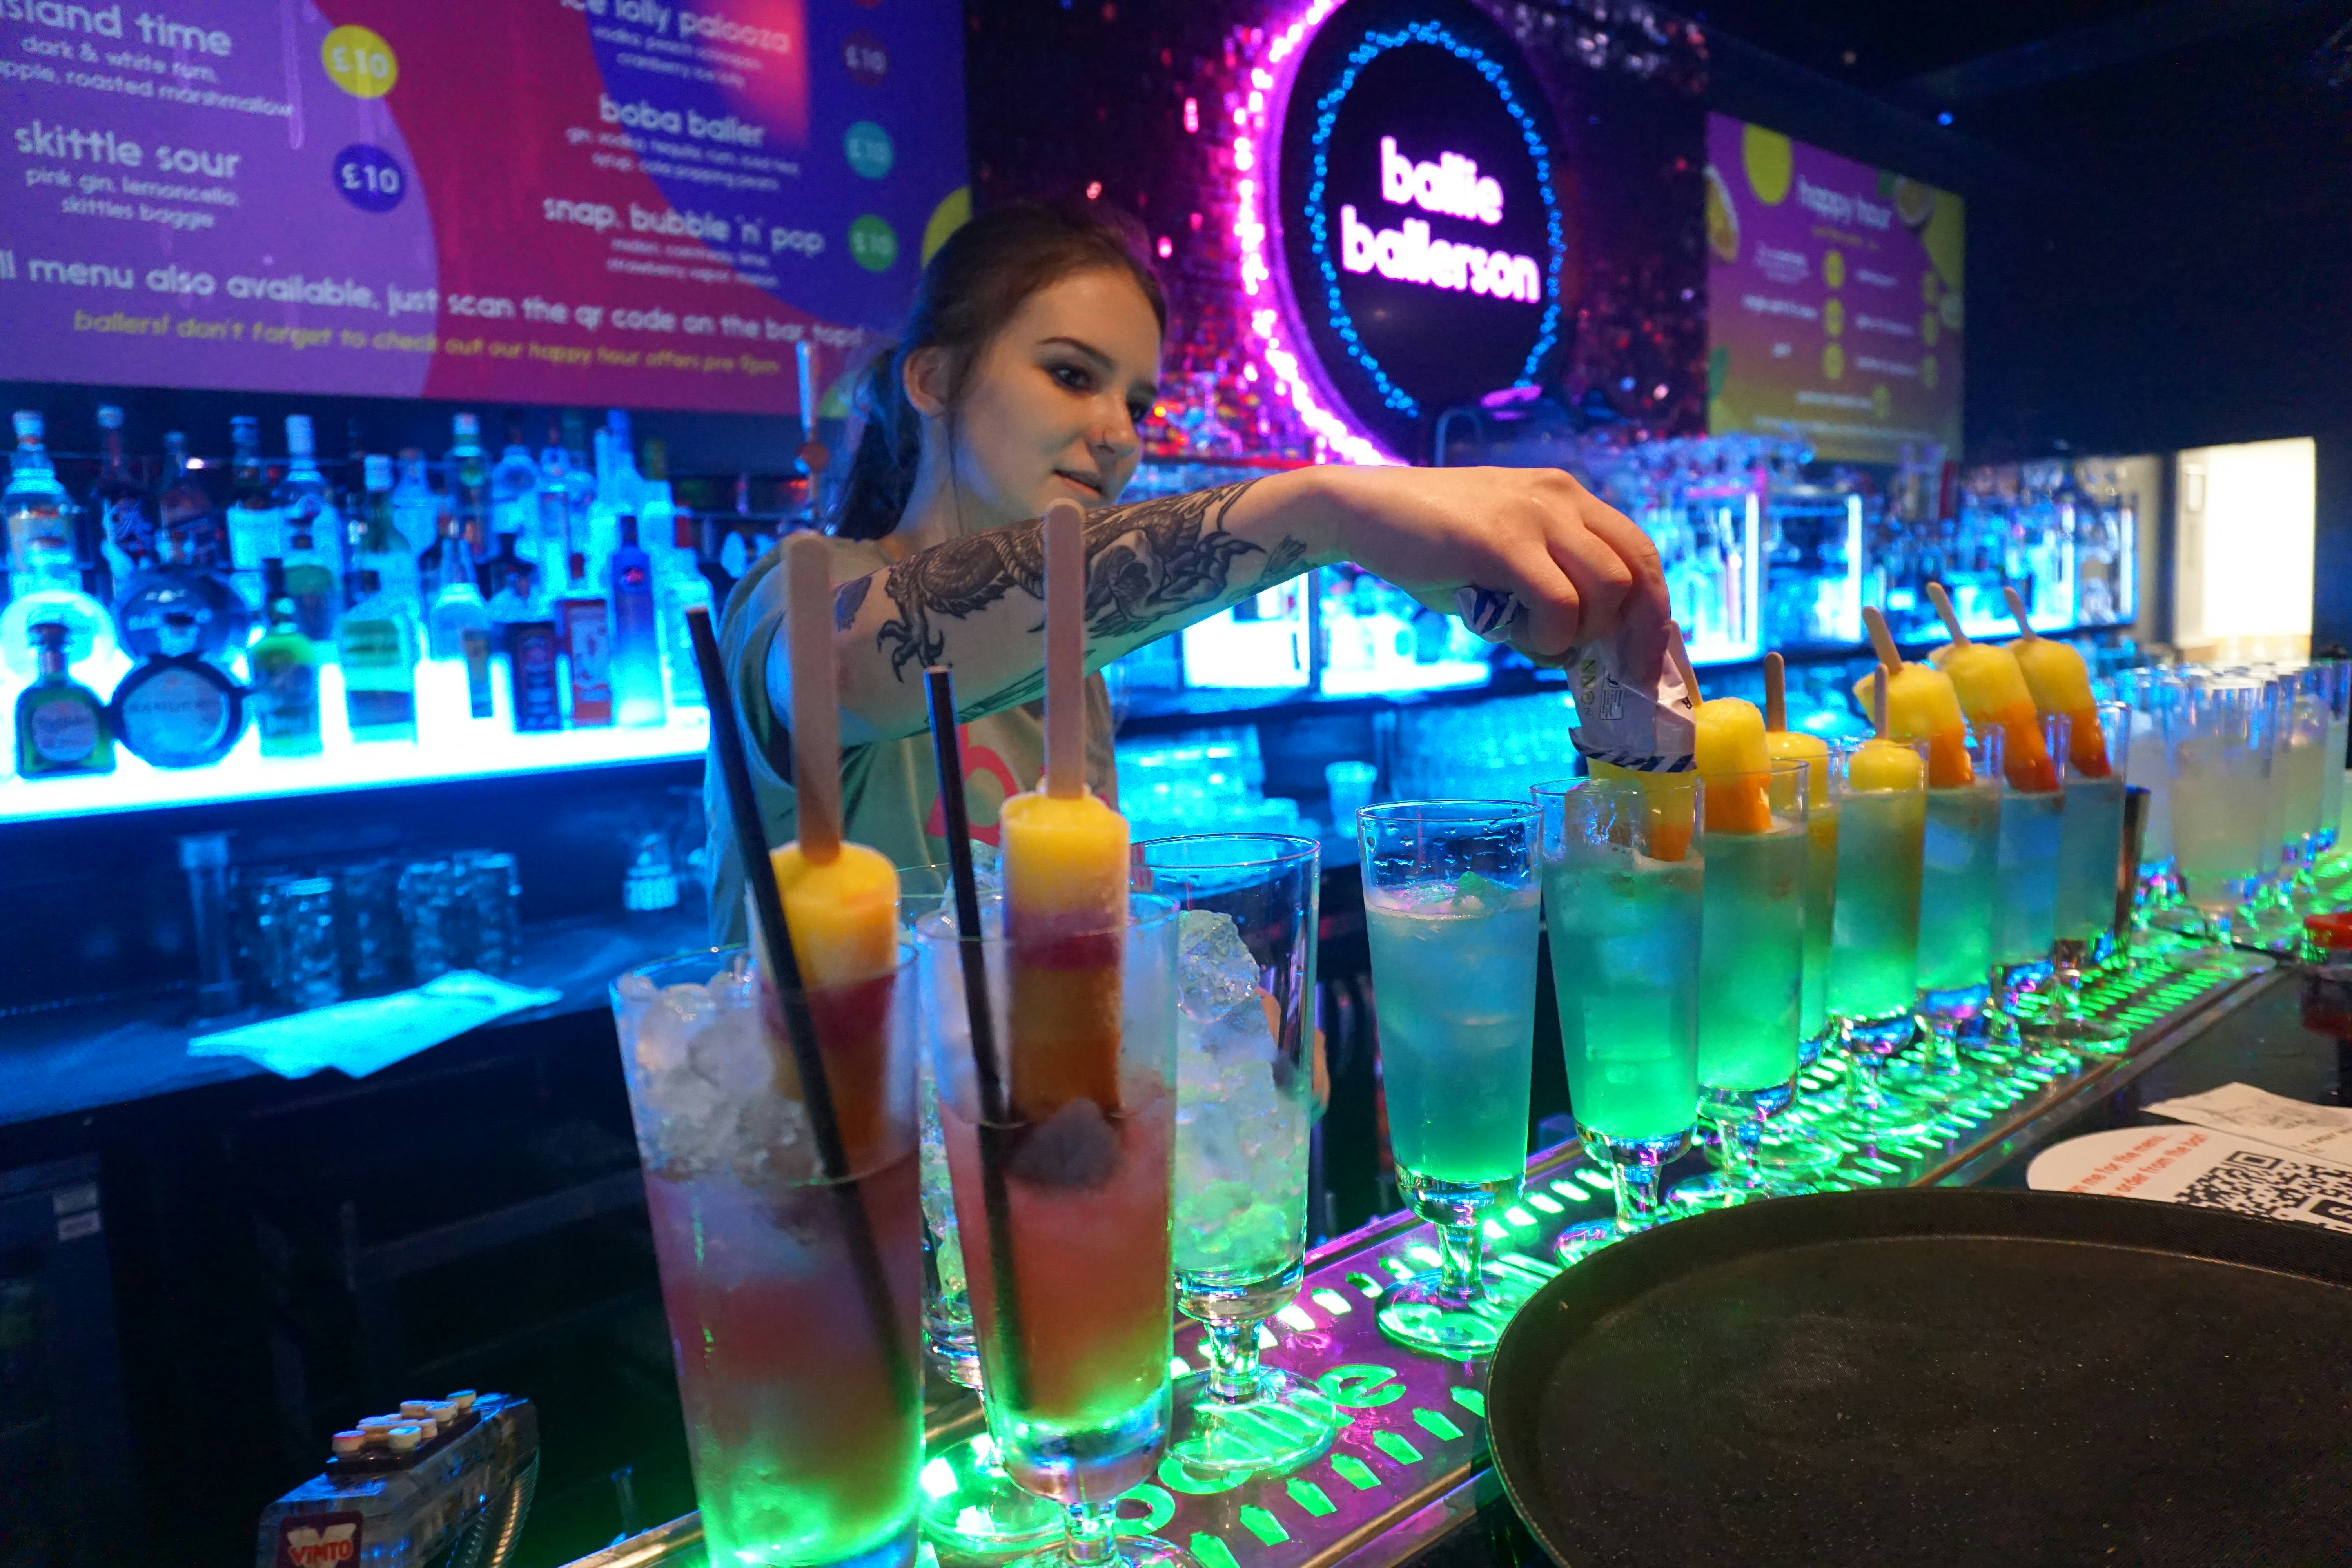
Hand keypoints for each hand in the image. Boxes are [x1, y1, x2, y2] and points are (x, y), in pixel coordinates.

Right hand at [1317, 465, 1669, 682]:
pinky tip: (1516, 636)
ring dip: (1583, 633)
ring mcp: (1536, 514)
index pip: (1639, 553)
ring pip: (1609, 587)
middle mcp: (1562, 497)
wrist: (1361, 509)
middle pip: (1640, 570)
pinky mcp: (1504, 540)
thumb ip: (1541, 596)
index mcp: (1567, 498)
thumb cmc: (1427, 546)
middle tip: (1619, 676)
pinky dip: (1549, 636)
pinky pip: (1560, 603)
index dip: (1653, 612)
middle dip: (1639, 634)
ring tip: (1538, 641)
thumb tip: (1575, 655)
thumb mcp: (1498, 567)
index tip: (1649, 662)